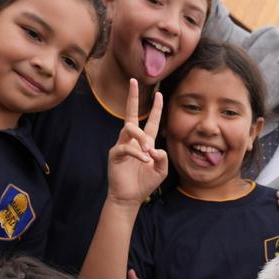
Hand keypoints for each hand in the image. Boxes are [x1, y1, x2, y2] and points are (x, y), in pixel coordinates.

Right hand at [105, 79, 166, 207]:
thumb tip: (155, 148)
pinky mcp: (115, 154)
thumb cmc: (145, 183)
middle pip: (131, 114)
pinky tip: (144, 160)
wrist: (130, 198)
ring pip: (129, 128)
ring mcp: (122, 145)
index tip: (160, 94)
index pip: (151, 122)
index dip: (156, 109)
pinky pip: (125, 146)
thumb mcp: (161, 170)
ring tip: (148, 152)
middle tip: (133, 81)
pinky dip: (136, 152)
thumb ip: (162, 158)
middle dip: (133, 97)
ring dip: (141, 137)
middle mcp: (132, 140)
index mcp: (145, 143)